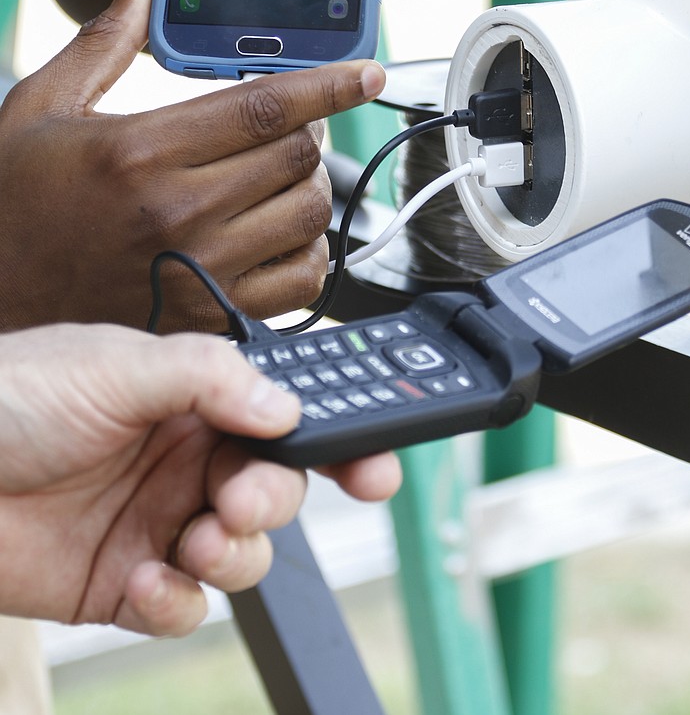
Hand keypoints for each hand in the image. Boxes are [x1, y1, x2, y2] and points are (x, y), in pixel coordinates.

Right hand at [0, 0, 385, 331]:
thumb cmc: (12, 205)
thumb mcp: (37, 108)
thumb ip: (102, 41)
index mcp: (138, 151)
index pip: (263, 107)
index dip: (327, 85)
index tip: (365, 71)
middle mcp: (178, 212)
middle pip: (297, 157)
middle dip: (311, 130)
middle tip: (293, 124)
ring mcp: (200, 271)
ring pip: (308, 214)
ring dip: (310, 185)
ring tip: (283, 174)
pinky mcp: (211, 317)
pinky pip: (303, 282)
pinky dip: (309, 250)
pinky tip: (281, 231)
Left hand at [0, 323, 400, 634]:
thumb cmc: (14, 395)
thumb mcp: (119, 364)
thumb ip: (211, 378)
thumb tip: (285, 409)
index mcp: (194, 398)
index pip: (283, 416)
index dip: (335, 440)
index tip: (373, 467)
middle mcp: (186, 459)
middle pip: (276, 489)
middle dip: (274, 499)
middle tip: (241, 498)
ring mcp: (159, 522)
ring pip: (243, 553)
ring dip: (235, 554)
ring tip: (197, 540)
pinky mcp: (126, 583)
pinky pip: (185, 605)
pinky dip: (178, 601)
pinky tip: (145, 579)